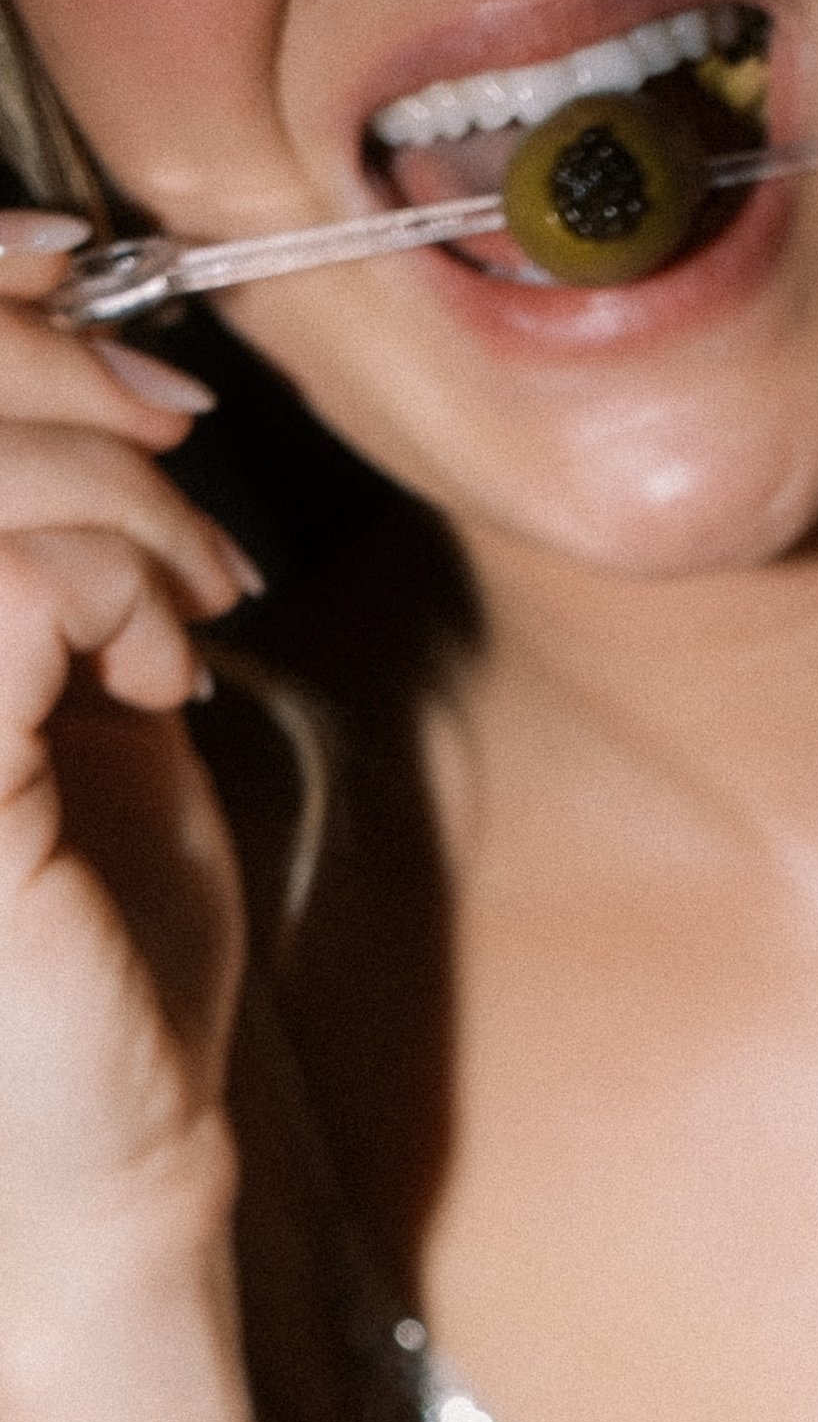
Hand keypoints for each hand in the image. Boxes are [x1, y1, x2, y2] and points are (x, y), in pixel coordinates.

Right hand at [0, 213, 259, 1342]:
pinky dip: (116, 584)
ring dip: (124, 498)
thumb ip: (72, 538)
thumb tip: (114, 361)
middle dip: (77, 378)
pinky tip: (162, 675)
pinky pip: (7, 578)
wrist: (119, 1140)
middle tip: (192, 486)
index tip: (90, 280)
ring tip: (195, 605)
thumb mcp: (95, 693)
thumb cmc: (104, 942)